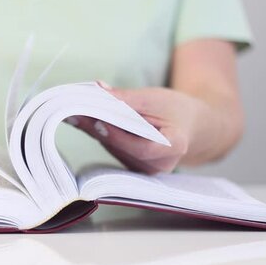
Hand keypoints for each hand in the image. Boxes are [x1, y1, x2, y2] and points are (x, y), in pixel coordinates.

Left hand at [70, 81, 207, 173]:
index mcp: (173, 148)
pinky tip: (86, 121)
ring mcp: (146, 172)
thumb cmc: (176, 109)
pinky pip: (114, 151)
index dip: (116, 135)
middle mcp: (159, 166)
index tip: (95, 120)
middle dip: (98, 129)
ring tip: (75, 113)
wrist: (192, 126)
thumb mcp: (155, 98)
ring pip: (115, 150)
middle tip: (73, 112)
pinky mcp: (135, 168)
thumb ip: (126, 99)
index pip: (140, 146)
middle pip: (123, 149)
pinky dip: (102, 135)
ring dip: (96, 131)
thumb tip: (97, 92)